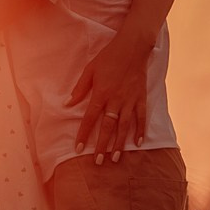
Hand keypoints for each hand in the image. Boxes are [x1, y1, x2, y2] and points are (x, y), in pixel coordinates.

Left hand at [72, 33, 152, 161]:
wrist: (132, 47)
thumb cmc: (108, 58)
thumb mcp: (90, 70)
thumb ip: (80, 89)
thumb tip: (68, 104)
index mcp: (101, 93)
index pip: (90, 118)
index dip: (84, 134)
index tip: (79, 148)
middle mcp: (116, 100)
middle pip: (108, 127)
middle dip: (102, 145)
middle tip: (98, 161)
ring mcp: (131, 100)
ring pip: (125, 126)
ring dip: (120, 143)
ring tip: (116, 158)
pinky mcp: (142, 98)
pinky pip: (142, 117)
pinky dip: (141, 131)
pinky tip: (139, 143)